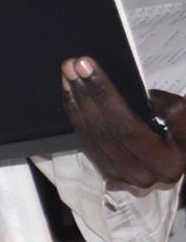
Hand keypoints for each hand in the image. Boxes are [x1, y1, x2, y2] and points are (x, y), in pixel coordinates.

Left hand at [62, 59, 185, 190]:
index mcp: (166, 163)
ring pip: (90, 135)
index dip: (104, 96)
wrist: (179, 156)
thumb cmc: (183, 133)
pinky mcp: (107, 171)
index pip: (126, 127)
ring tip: (68, 74)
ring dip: (75, 101)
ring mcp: (121, 176)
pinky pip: (86, 140)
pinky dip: (76, 114)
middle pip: (104, 131)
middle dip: (85, 94)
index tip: (88, 68)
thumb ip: (165, 107)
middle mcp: (141, 174)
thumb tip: (133, 95)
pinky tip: (70, 93)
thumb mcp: (184, 117)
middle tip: (72, 65)